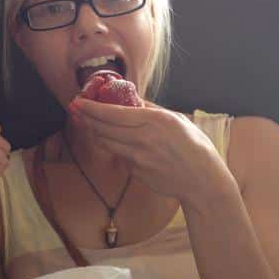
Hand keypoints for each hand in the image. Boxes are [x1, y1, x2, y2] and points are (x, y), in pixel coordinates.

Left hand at [68, 97, 229, 205]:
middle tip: (77, 111)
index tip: (78, 102)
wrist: (201, 179)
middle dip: (87, 118)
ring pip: (106, 142)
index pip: (113, 113)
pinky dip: (115, 147)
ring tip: (93, 124)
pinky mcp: (136, 171)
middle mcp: (143, 138)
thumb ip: (151, 109)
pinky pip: (119, 156)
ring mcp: (138, 157)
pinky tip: (118, 142)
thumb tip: (131, 99)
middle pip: (103, 128)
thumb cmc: (193, 146)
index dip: (92, 108)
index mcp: (154, 120)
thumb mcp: (176, 119)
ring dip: (97, 132)